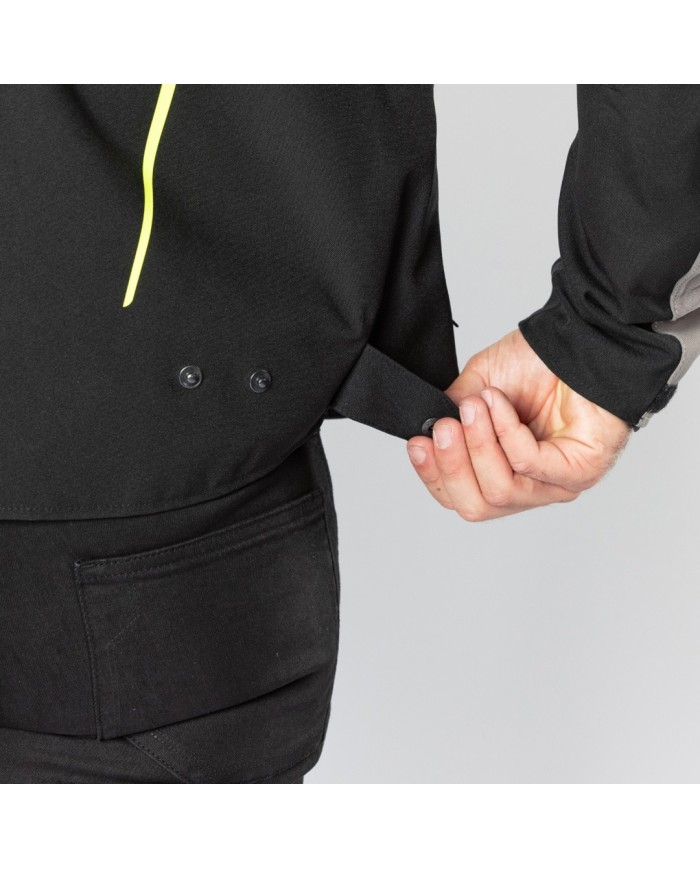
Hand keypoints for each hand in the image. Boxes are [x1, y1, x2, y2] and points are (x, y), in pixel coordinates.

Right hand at [406, 328, 631, 520]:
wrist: (578, 341)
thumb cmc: (538, 364)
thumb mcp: (475, 388)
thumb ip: (451, 416)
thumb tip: (427, 434)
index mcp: (502, 472)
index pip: (459, 496)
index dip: (433, 475)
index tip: (419, 442)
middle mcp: (528, 486)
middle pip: (475, 506)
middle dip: (452, 467)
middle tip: (445, 428)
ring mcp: (554, 484)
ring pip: (499, 491)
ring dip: (479, 445)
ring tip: (476, 407)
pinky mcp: (578, 472)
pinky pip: (527, 464)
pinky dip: (506, 431)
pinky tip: (500, 403)